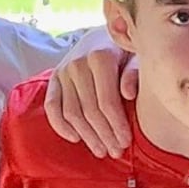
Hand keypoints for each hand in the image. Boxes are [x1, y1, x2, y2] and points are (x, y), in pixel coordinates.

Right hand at [43, 30, 136, 158]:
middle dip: (104, 135)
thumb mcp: (136, 57)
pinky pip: (51, 107)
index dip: (116, 125)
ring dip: (86, 136)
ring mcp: (63, 71)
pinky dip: (60, 126)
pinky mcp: (53, 78)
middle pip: (89, 110)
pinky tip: (75, 139)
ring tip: (101, 150)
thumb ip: (135, 73)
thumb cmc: (126, 50)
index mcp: (101, 56)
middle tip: (116, 152)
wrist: (103, 35)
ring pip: (71, 113)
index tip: (126, 142)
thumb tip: (128, 94)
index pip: (107, 101)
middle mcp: (78, 63)